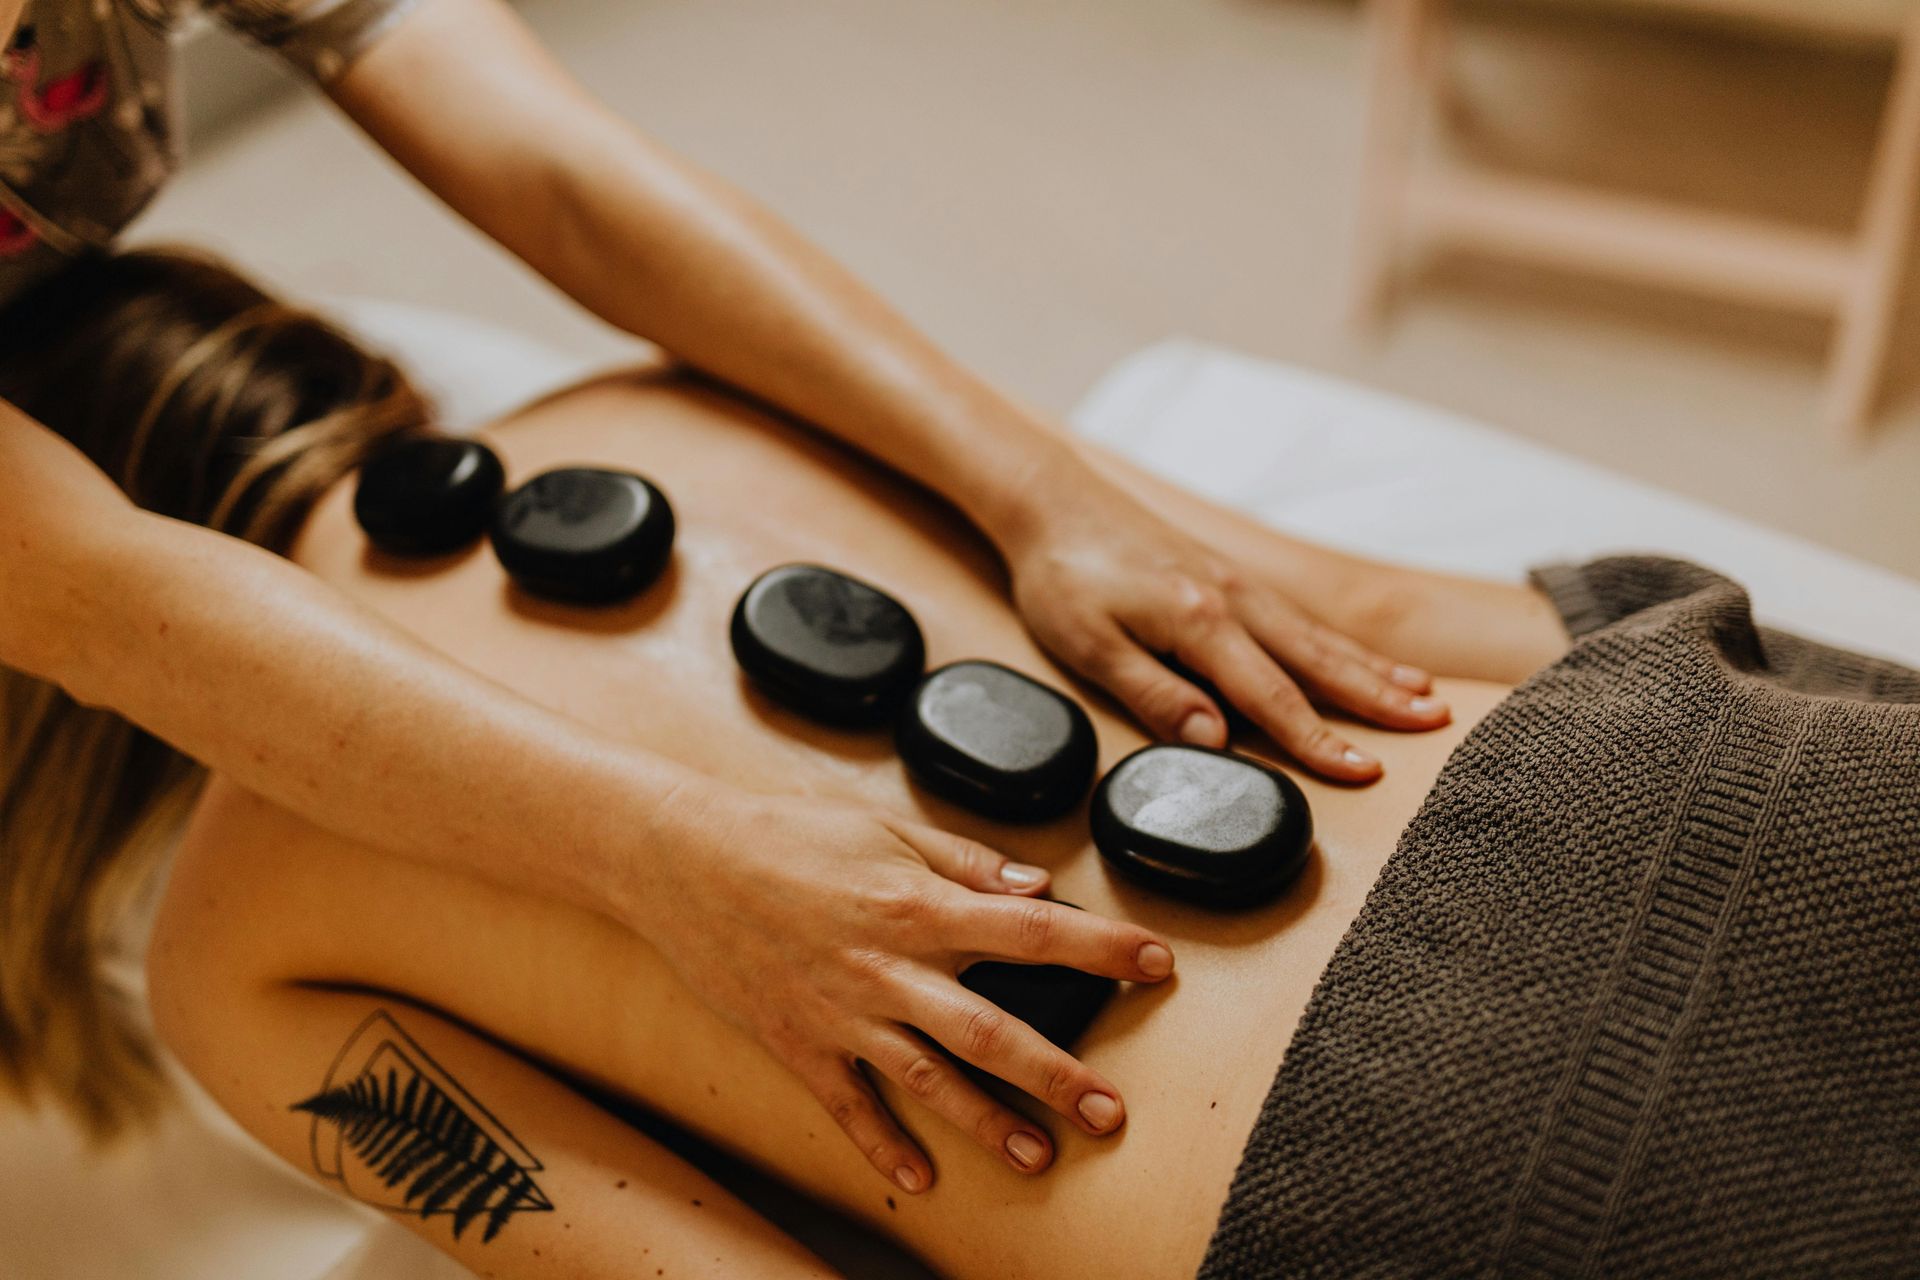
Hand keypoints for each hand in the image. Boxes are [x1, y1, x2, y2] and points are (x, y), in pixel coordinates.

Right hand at [631, 782, 1173, 1192]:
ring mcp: (842, 1013)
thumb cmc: (787, 834)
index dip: (1101, 947)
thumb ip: (965, 860)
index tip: (1157, 963)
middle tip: (1112, 1111)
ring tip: (1040, 1158)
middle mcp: (888, 967)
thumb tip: (1037, 886)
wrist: (681, 861)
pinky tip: (920, 1179)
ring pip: (929, 1079)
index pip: (1031, 929)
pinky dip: (882, 1146)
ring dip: (987, 1122)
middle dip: (1057, 1074)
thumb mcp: (884, 827)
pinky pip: (849, 1105)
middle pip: (990, 1028)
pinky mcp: (798, 1043)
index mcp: (918, 904)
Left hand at [1000, 462, 1447, 780]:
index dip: (1318, 741)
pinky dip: (1339, 643)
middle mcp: (1232, 600)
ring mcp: (1237, 585)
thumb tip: (1216, 742)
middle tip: (1437, 726)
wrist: (1055, 502)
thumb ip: (1155, 694)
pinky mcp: (1229, 578)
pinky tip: (1361, 659)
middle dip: (1379, 698)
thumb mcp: (1089, 645)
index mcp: (1199, 621)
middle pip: (1318, 661)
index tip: (1364, 771)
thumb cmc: (1063, 576)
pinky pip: (1299, 618)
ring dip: (1373, 669)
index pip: (1271, 695)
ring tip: (1425, 696)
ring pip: (1317, 636)